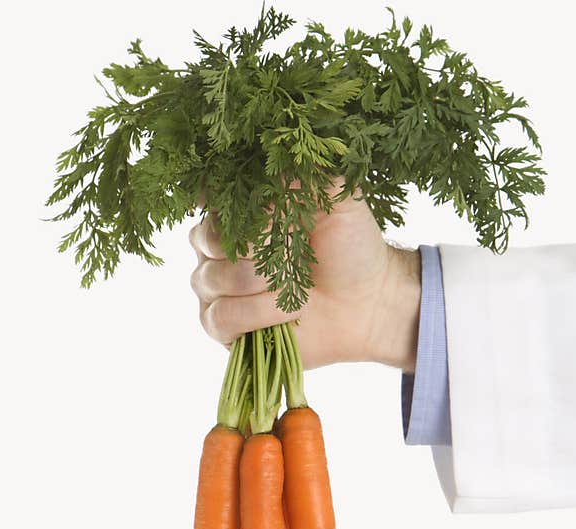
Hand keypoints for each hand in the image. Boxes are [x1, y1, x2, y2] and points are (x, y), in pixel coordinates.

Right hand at [189, 181, 421, 372]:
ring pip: (212, 279)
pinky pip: (222, 317)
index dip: (231, 200)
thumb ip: (308, 174)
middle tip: (295, 250)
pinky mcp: (223, 327)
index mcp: (238, 210)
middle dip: (256, 245)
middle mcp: (216, 247)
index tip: (268, 210)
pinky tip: (290, 311)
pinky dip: (260, 313)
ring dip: (263, 281)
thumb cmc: (349, 247)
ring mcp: (215, 289)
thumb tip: (277, 154)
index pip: (208, 194)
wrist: (368, 302)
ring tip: (298, 283)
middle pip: (208, 238)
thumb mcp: (339, 198)